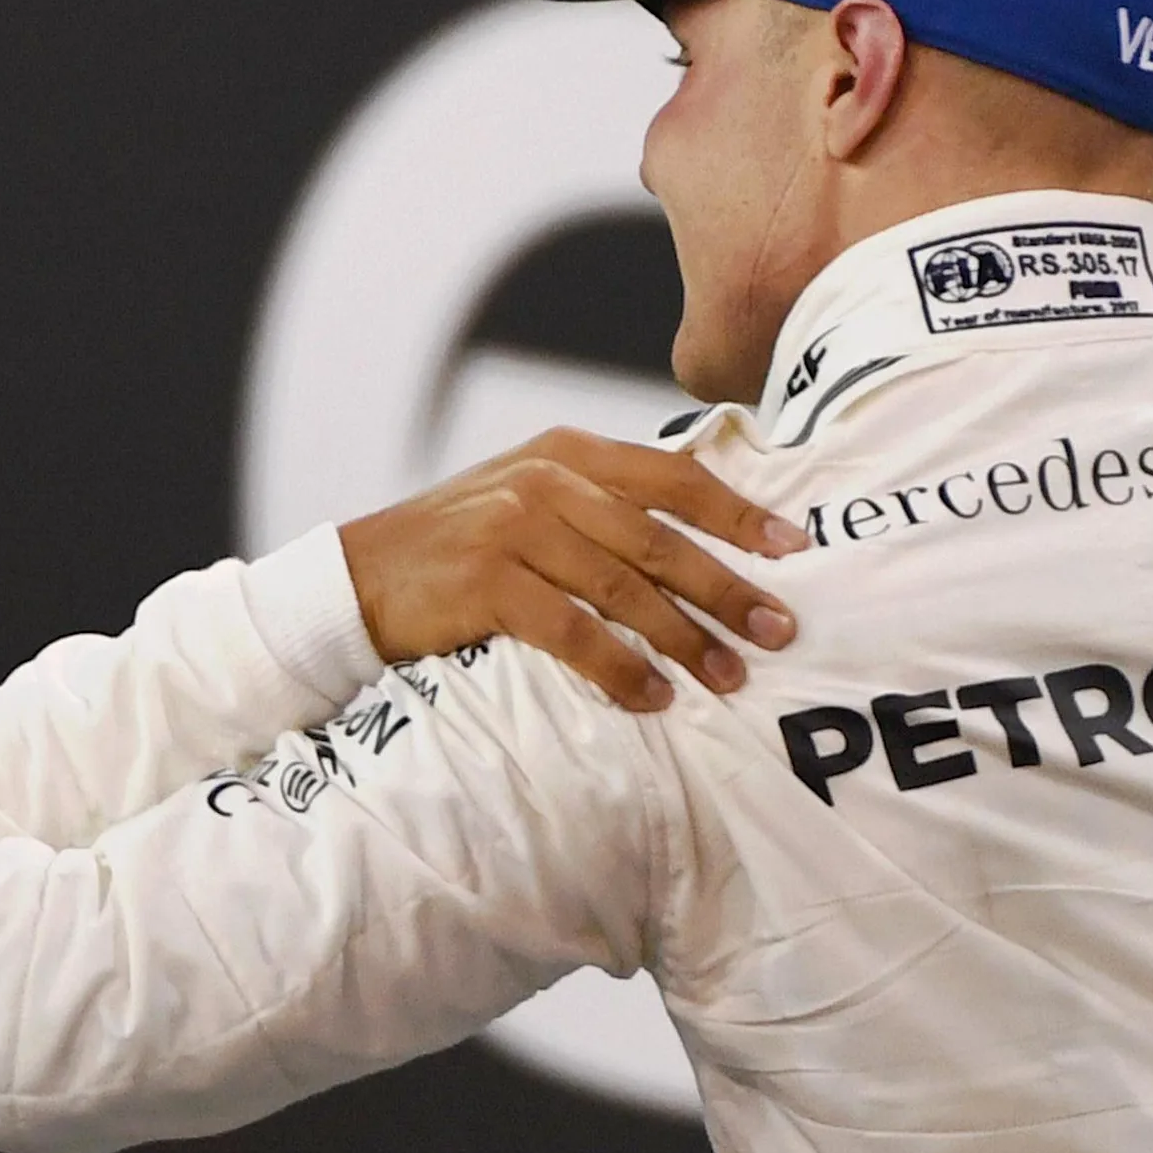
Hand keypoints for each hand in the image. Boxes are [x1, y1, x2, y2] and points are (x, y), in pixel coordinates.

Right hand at [341, 428, 809, 710]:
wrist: (359, 576)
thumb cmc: (458, 548)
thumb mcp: (526, 498)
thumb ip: (598, 504)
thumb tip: (695, 545)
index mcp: (566, 453)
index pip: (672, 476)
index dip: (737, 513)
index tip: (793, 547)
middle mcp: (546, 481)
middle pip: (660, 538)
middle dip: (727, 587)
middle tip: (778, 629)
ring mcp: (515, 528)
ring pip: (624, 587)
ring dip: (684, 638)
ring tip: (727, 677)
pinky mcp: (488, 581)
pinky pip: (573, 631)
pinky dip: (618, 669)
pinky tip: (651, 699)